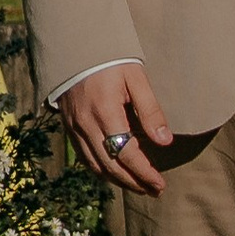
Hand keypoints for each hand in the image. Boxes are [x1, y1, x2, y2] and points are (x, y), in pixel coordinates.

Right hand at [60, 61, 174, 196]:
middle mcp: (87, 125)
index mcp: (105, 113)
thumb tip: (165, 141)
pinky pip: (84, 157)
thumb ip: (150, 110)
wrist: (74, 44)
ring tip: (138, 186)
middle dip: (134, 182)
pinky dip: (100, 170)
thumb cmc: (110, 59)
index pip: (127, 154)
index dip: (144, 173)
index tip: (160, 184)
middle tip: (154, 191)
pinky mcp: (69, 126)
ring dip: (117, 180)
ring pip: (95, 166)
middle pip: (111, 166)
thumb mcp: (136, 78)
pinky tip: (114, 173)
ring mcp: (74, 128)